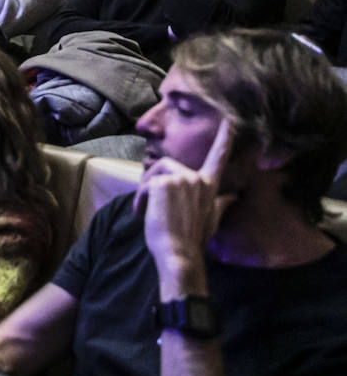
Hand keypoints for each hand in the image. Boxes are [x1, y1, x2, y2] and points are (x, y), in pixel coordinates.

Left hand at [138, 116, 236, 298]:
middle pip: (166, 167)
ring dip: (145, 193)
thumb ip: (220, 203)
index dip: (224, 139)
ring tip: (149, 212)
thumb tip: (235, 196)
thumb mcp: (210, 219)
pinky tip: (144, 214)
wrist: (179, 253)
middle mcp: (197, 179)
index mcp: (209, 187)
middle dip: (152, 185)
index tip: (229, 121)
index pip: (218, 158)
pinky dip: (140, 200)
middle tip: (150, 208)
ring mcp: (182, 179)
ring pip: (154, 175)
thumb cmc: (192, 240)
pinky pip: (144, 185)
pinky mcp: (165, 182)